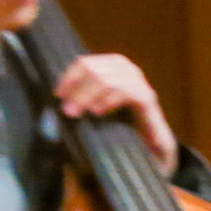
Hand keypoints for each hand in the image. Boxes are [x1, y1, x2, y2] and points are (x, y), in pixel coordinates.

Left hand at [48, 49, 180, 174]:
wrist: (152, 148)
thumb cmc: (122, 128)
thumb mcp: (98, 109)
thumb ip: (83, 100)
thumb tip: (59, 99)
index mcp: (112, 67)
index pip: (86, 62)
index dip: (69, 77)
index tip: (58, 94)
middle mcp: (127, 70)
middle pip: (95, 68)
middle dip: (77, 88)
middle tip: (66, 108)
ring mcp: (139, 83)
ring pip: (108, 79)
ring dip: (88, 95)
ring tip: (77, 112)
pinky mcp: (147, 98)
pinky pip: (126, 91)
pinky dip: (108, 100)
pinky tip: (98, 112)